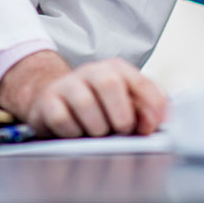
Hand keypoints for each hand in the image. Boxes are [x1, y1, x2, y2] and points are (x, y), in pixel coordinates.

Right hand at [0, 50, 167, 138]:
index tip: (151, 127)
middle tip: (121, 130)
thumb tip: (156, 121)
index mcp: (117, 69)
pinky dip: (73, 132)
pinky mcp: (47, 101)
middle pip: (110, 83)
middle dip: (120, 114)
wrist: (54, 99)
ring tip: (98, 133)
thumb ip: (144, 110)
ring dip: (96, 127)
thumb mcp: (124, 104)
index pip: (141, 82)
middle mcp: (92, 71)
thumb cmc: (97, 106)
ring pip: (85, 102)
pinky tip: (76, 133)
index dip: (150, 106)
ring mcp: (67, 84)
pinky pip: (61, 118)